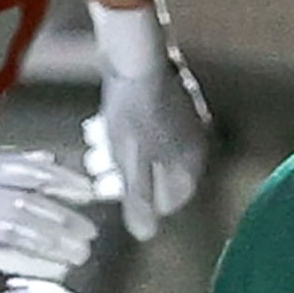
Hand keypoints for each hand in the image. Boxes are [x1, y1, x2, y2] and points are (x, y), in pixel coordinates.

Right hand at [0, 150, 99, 281]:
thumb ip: (10, 164)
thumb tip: (47, 159)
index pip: (25, 170)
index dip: (60, 180)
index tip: (87, 192)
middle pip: (24, 202)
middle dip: (62, 217)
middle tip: (89, 231)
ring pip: (17, 228)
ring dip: (53, 241)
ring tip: (78, 253)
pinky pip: (4, 256)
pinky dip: (33, 263)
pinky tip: (56, 269)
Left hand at [85, 4, 212, 240]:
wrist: (136, 57)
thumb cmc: (134, 114)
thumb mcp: (132, 163)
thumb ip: (140, 200)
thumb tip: (145, 235)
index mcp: (190, 166)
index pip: (170, 201)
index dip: (140, 201)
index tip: (114, 190)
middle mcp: (196, 148)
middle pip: (160, 177)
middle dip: (128, 176)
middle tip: (99, 168)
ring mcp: (186, 123)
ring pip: (153, 152)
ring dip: (124, 154)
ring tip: (98, 143)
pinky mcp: (171, 103)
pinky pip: (152, 131)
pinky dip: (132, 134)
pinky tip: (109, 124)